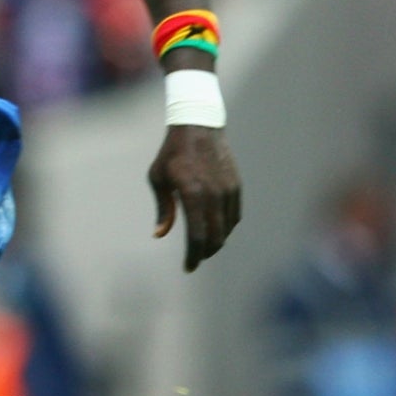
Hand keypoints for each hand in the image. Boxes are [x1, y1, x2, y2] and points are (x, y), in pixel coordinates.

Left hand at [149, 125, 241, 270]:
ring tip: (203, 247)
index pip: (197, 235)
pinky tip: (216, 231)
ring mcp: (229, 190)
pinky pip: (234, 215)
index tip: (188, 268)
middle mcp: (215, 194)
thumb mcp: (158, 179)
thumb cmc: (171, 154)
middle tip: (194, 260)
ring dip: (216, 242)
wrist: (198, 127)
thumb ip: (163, 209)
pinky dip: (226, 228)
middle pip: (216, 237)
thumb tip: (160, 234)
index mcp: (193, 193)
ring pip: (227, 228)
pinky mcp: (236, 186)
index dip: (194, 255)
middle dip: (205, 253)